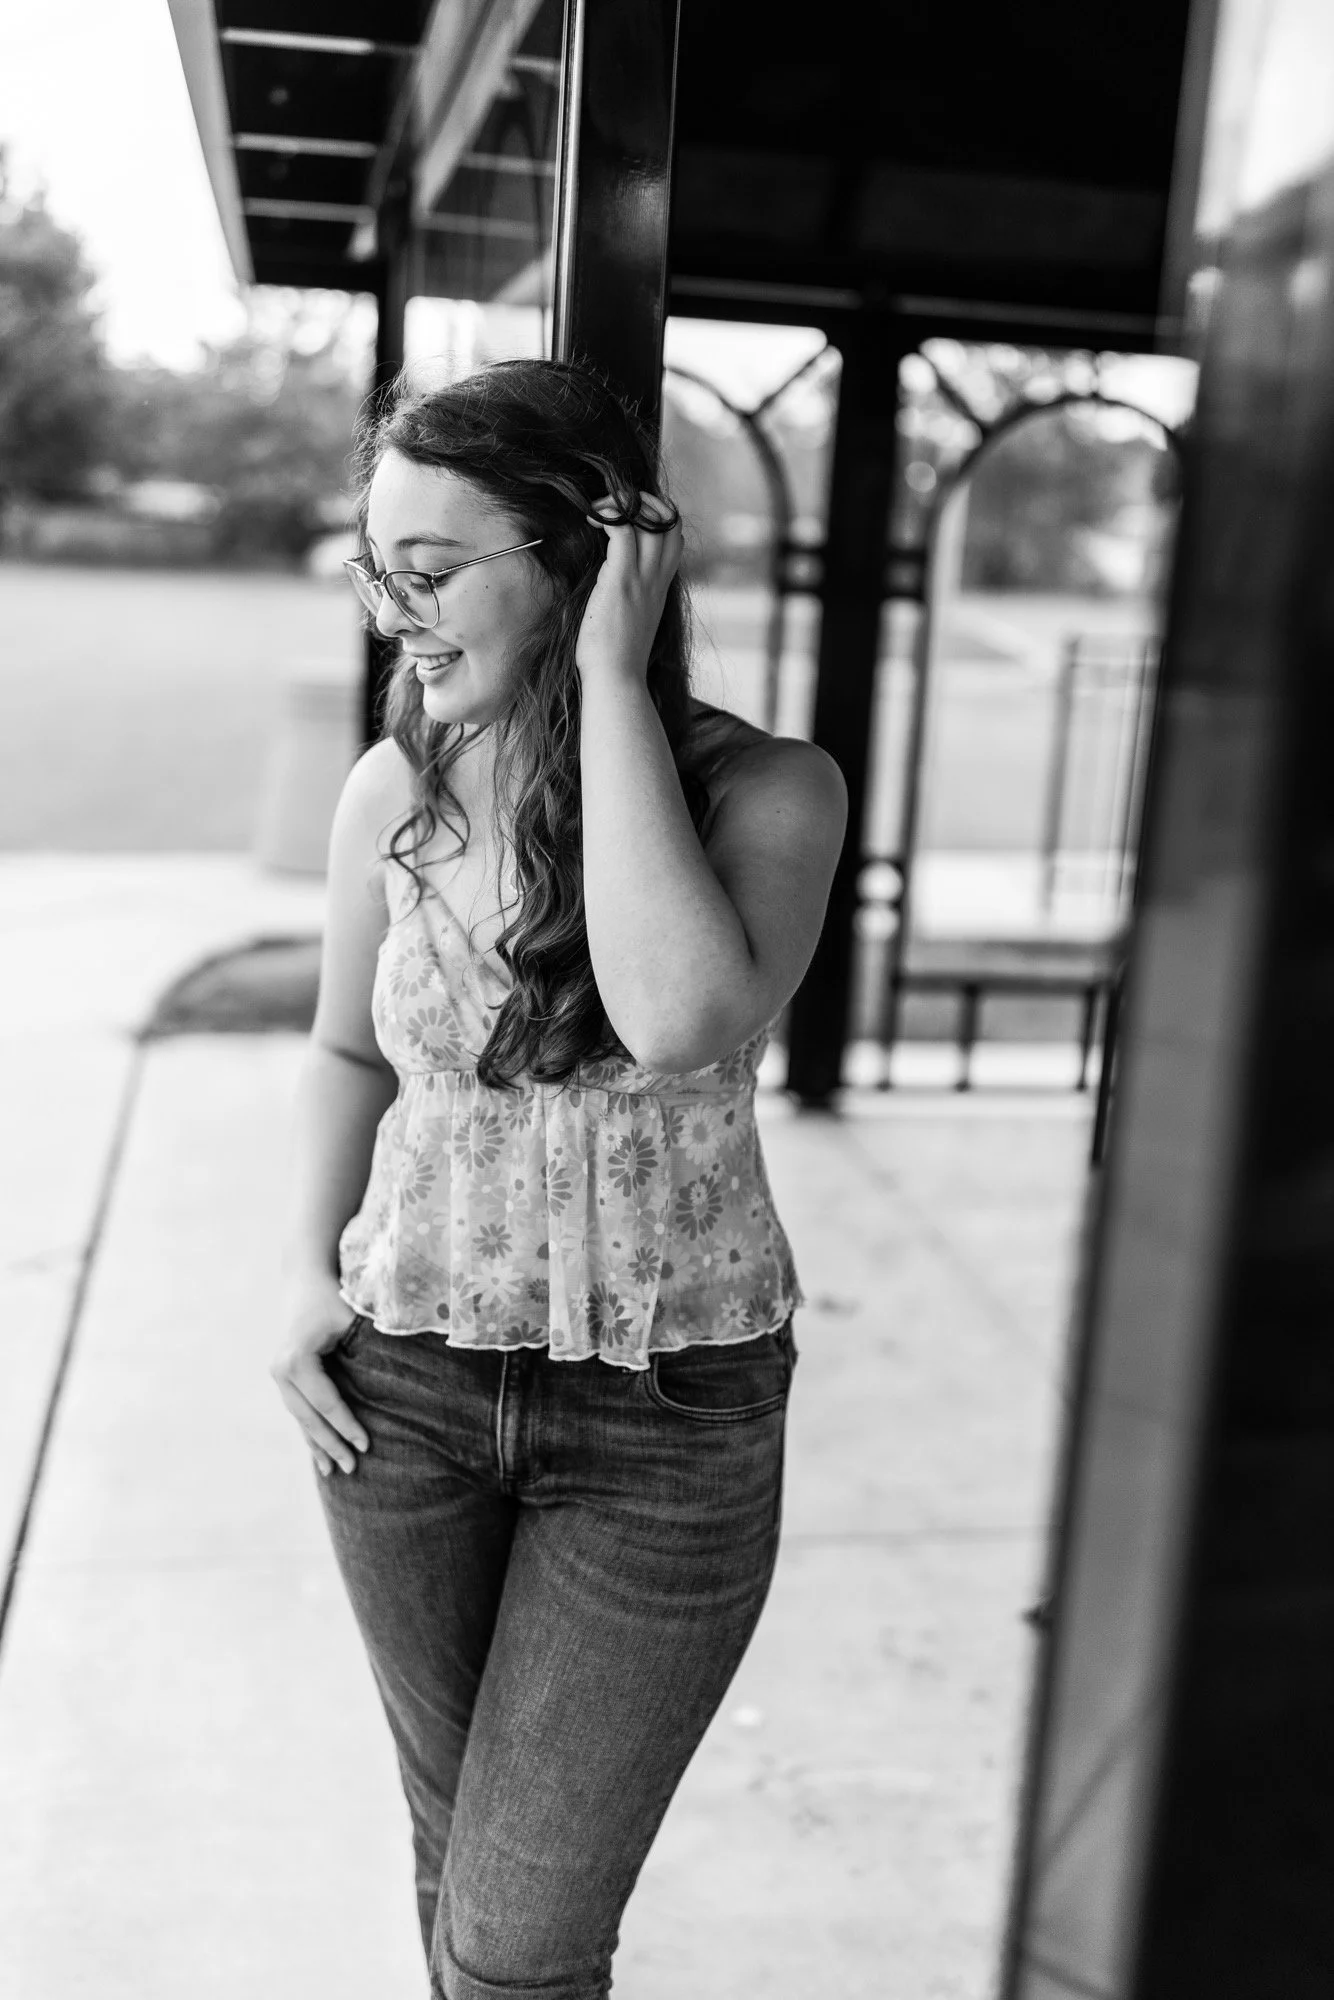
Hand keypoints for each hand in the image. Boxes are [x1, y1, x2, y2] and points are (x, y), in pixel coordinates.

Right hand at [269, 1276, 370, 1477]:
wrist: (304, 1277)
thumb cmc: (333, 1296)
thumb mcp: (351, 1317)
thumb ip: (368, 1345)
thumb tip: (402, 1378)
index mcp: (296, 1359)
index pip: (326, 1402)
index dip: (346, 1426)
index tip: (366, 1445)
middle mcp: (281, 1370)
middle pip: (309, 1417)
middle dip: (331, 1444)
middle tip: (353, 1469)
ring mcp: (278, 1375)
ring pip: (300, 1418)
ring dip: (317, 1445)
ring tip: (335, 1471)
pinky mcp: (283, 1376)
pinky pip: (298, 1411)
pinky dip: (310, 1432)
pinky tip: (319, 1454)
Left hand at [576, 490, 683, 683]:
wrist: (617, 679)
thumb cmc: (616, 658)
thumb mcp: (631, 622)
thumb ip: (630, 599)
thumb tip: (610, 587)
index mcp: (660, 588)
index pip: (675, 538)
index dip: (659, 517)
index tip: (632, 515)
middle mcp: (657, 579)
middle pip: (669, 521)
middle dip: (645, 501)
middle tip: (615, 503)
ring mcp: (642, 578)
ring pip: (649, 519)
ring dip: (624, 502)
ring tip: (599, 507)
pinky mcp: (621, 580)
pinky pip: (622, 529)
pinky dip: (608, 514)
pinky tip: (591, 519)